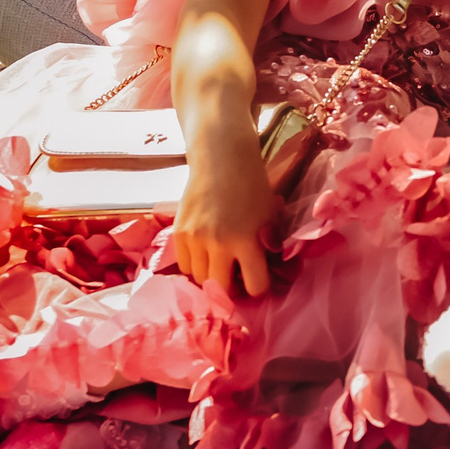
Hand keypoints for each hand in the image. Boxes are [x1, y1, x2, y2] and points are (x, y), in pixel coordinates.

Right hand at [170, 160, 278, 297]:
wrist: (222, 160)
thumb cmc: (252, 187)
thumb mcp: (270, 216)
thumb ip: (268, 245)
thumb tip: (267, 271)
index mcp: (247, 240)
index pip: (254, 284)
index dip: (259, 287)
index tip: (258, 281)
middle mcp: (219, 243)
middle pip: (221, 288)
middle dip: (231, 288)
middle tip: (237, 278)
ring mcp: (195, 239)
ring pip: (200, 278)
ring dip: (212, 275)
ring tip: (221, 262)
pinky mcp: (179, 233)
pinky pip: (185, 265)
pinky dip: (195, 264)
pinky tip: (206, 252)